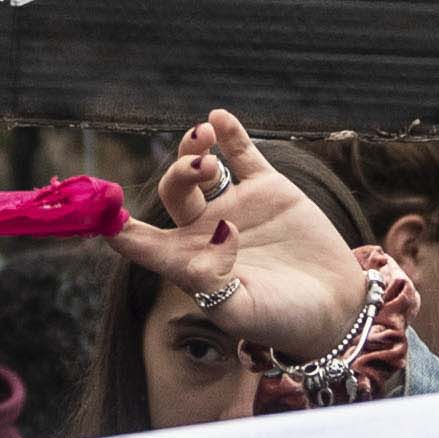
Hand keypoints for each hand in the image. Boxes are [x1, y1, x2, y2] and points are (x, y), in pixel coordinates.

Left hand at [114, 111, 365, 360]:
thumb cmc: (281, 321)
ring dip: (194, 150)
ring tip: (207, 137)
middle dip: (178, 173)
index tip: (104, 209)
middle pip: (172, 191)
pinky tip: (219, 116)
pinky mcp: (267, 189)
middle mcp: (204, 229)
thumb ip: (218, 283)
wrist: (333, 308)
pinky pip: (242, 155)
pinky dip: (230, 134)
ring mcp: (235, 205)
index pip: (140, 241)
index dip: (116, 225)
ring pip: (200, 169)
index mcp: (187, 263)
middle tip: (201, 169)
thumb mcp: (243, 313)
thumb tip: (221, 232)